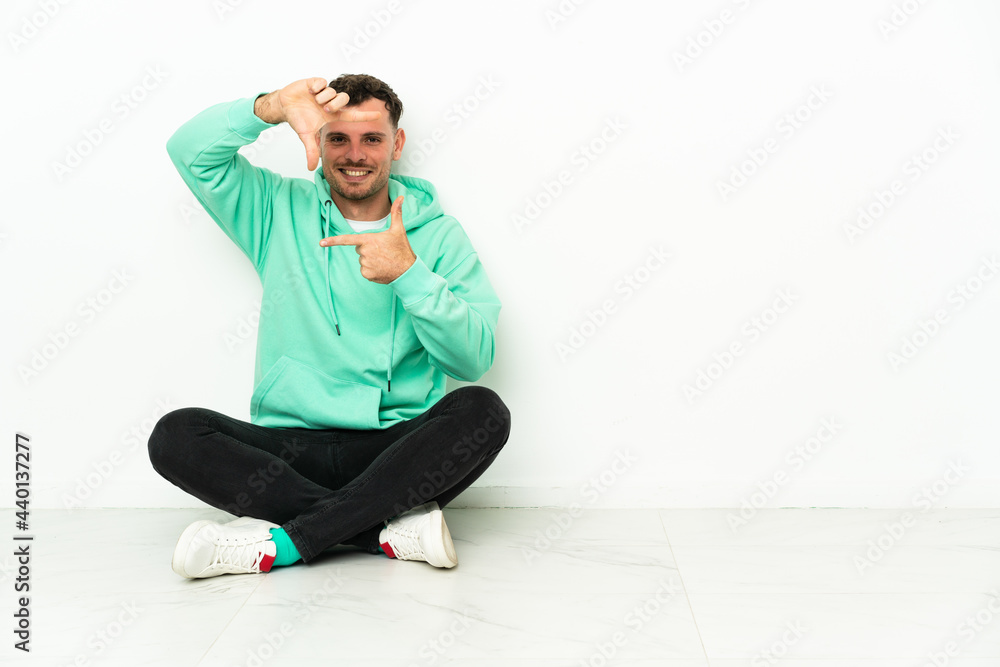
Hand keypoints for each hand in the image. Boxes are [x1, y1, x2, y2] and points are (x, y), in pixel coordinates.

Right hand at [255, 77, 381, 170]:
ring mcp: (324, 92)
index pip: (353, 115)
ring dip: (323, 97)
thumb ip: (311, 150)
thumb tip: (311, 168)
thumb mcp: (305, 136)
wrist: (285, 106)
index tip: (380, 115)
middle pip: (344, 99)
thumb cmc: (299, 119)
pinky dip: (316, 87)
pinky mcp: (315, 82)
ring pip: (332, 91)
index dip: (366, 116)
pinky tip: (310, 91)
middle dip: (335, 104)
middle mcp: (331, 103)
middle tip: (325, 109)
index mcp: (333, 115)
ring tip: (314, 100)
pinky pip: (322, 82)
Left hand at [319, 196, 415, 283]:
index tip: (321, 243)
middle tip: (382, 251)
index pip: (347, 239)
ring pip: (361, 260)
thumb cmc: (402, 250)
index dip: (333, 241)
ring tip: (383, 260)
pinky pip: (364, 270)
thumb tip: (401, 198)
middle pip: (358, 248)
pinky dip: (371, 270)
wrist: (408, 271)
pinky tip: (381, 268)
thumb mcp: (398, 230)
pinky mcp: (367, 275)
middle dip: (367, 249)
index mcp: (369, 240)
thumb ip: (396, 213)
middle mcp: (365, 252)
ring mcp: (365, 264)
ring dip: (370, 260)